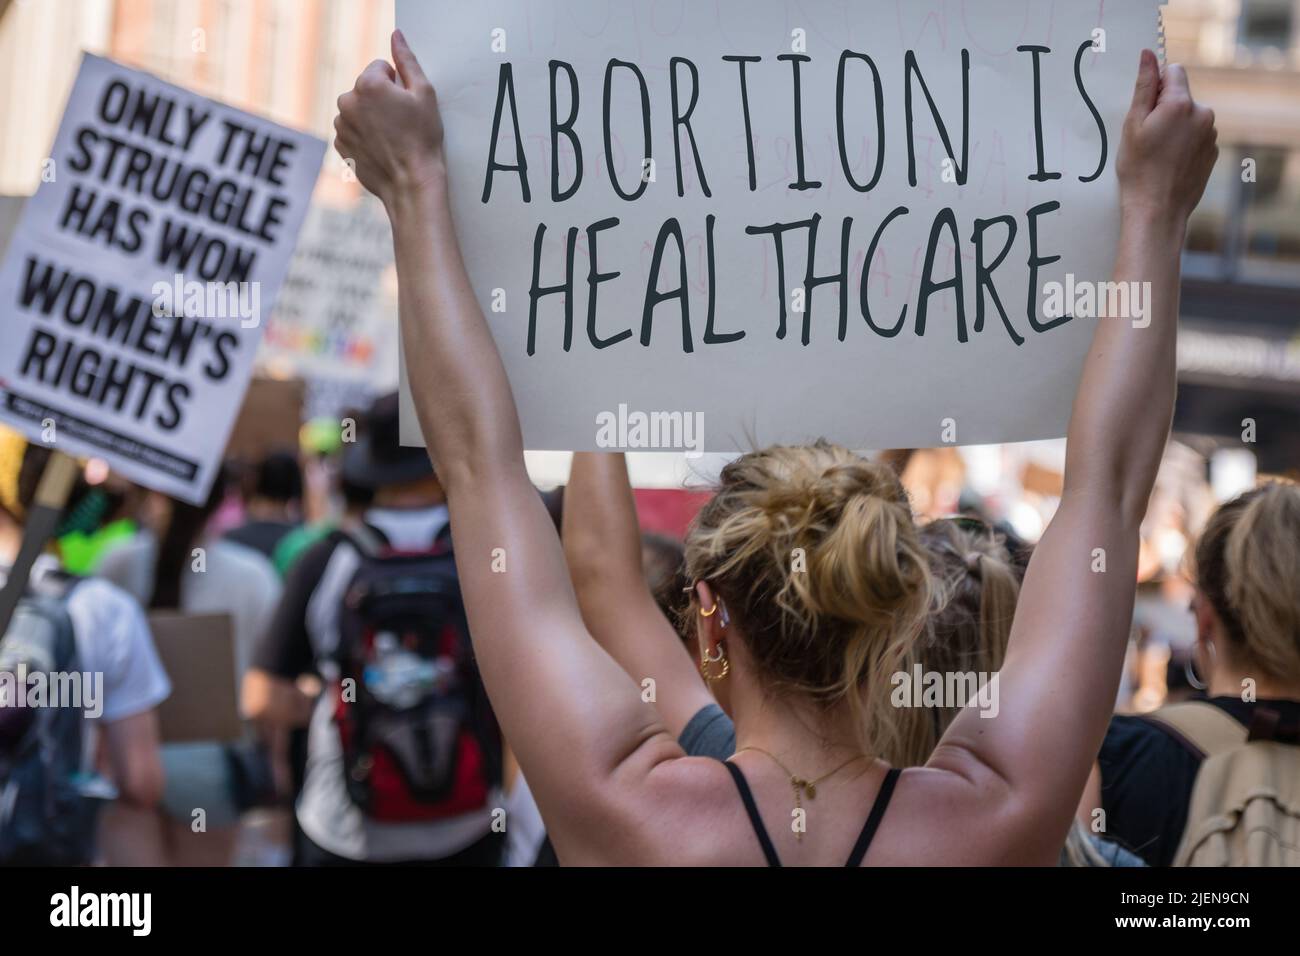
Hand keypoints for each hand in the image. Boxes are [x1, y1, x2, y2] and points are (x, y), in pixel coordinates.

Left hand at [334, 30, 445, 205]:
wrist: (411, 183)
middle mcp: (348, 101)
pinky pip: (351, 130)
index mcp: (368, 84)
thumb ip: (407, 60)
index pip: (381, 67)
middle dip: (381, 99)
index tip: (406, 105)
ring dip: (371, 117)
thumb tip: (396, 37)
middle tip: (401, 123)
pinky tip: (381, 148)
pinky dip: (363, 136)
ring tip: (392, 138)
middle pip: (366, 88)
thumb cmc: (422, 139)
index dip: (398, 84)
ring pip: (357, 109)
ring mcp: (341, 125)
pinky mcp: (340, 145)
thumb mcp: (424, 94)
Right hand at [1116, 50, 1218, 228]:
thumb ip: (1144, 86)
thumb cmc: (1138, 169)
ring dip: (1174, 128)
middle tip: (1147, 138)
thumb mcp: (1133, 125)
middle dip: (1165, 110)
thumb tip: (1148, 55)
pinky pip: (1196, 137)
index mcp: (1181, 104)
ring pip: (1189, 118)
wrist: (1157, 210)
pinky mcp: (1213, 151)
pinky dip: (1183, 144)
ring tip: (1158, 154)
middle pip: (1181, 96)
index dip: (1156, 86)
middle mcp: (1203, 114)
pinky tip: (1169, 163)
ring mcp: (1211, 134)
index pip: (1174, 71)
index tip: (1145, 109)